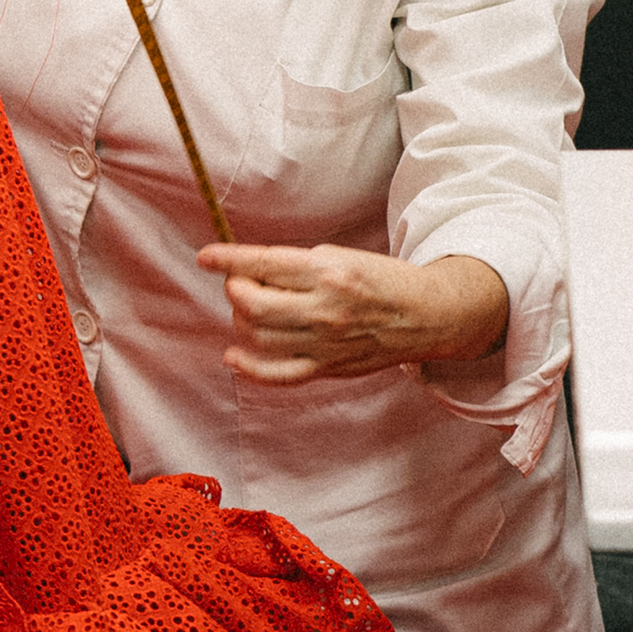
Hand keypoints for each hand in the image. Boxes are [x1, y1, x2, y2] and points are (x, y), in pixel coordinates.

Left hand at [194, 244, 511, 385]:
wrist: (426, 315)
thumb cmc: (381, 280)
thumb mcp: (340, 257)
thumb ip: (294, 266)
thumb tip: (245, 270)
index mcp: (327, 271)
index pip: (263, 264)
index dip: (227, 260)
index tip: (206, 257)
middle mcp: (324, 308)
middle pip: (252, 303)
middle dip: (235, 289)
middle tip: (240, 282)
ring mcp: (324, 343)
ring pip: (258, 336)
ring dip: (240, 320)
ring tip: (248, 309)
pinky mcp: (327, 367)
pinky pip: (277, 374)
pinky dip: (248, 367)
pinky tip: (234, 354)